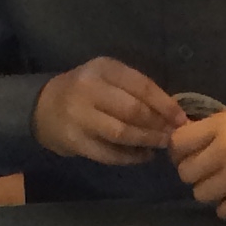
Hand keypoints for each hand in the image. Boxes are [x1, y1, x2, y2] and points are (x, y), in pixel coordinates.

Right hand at [32, 59, 182, 164]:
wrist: (44, 108)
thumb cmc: (86, 91)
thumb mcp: (108, 78)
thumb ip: (135, 89)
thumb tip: (172, 111)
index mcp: (102, 68)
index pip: (141, 86)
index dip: (165, 104)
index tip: (181, 118)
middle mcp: (89, 89)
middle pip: (133, 110)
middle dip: (158, 125)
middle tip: (173, 135)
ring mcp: (80, 116)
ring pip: (122, 133)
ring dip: (146, 141)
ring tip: (161, 144)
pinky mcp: (75, 141)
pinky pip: (109, 153)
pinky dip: (131, 157)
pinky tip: (144, 155)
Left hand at [169, 109, 225, 219]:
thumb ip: (210, 132)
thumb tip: (177, 145)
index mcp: (222, 125)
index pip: (178, 143)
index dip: (179, 152)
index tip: (189, 156)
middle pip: (185, 173)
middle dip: (195, 175)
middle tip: (210, 173)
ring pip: (200, 194)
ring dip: (211, 193)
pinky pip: (222, 212)